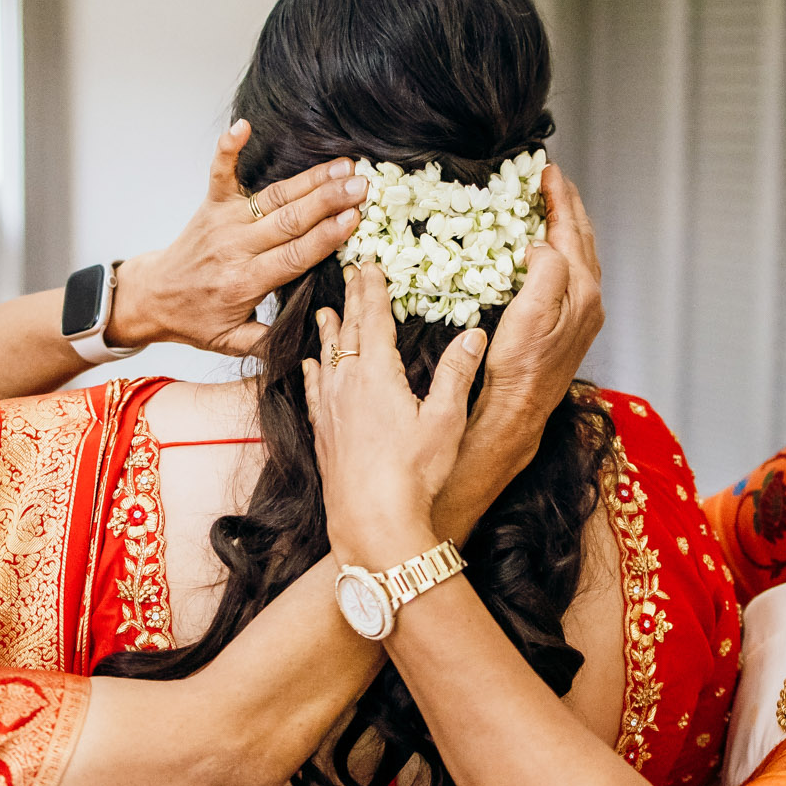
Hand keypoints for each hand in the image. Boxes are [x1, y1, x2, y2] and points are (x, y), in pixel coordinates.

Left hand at [108, 122, 368, 353]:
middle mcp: (235, 247)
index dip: (325, 236)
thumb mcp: (232, 343)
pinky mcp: (210, 205)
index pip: (293, 255)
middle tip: (362, 185)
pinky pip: (219, 172)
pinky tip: (243, 126)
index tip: (355, 218)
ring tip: (344, 164)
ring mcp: (222, 222)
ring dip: (310, 178)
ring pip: (272, 196)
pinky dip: (229, 148)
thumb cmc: (196, 320)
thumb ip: (271, 342)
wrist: (151, 298)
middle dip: (328, 201)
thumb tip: (315, 340)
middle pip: (289, 220)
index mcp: (245, 282)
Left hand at [303, 263, 486, 568]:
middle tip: (350, 274)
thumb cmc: (412, 474)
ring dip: (330, 331)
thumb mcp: (446, 418)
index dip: (372, 289)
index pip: (373, 319)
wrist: (371, 521)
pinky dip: (313, 372)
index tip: (369, 264)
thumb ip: (457, 371)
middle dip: (352, 300)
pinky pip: (313, 391)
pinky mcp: (322, 434)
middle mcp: (346, 385)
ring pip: (327, 358)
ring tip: (327, 311)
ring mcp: (329, 410)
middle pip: (348, 331)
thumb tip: (474, 332)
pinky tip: (311, 368)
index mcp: (377, 374)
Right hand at [438, 162, 605, 531]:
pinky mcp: (569, 328)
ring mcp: (582, 315)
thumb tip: (543, 244)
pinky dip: (563, 252)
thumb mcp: (530, 311)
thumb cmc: (518, 367)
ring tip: (553, 206)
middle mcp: (589, 301)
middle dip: (568, 207)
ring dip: (567, 228)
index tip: (547, 172)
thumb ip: (546, 269)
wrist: (518, 411)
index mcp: (581, 290)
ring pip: (580, 257)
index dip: (559, 198)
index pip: (571, 230)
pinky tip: (549, 253)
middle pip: (582, 240)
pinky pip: (573, 275)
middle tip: (552, 180)